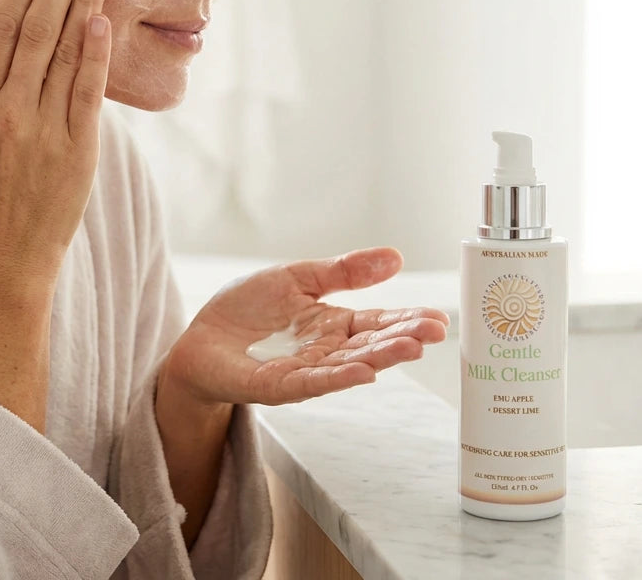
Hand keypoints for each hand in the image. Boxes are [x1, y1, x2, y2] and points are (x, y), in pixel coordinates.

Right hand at [0, 0, 110, 277]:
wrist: (5, 260)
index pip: (1, 31)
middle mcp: (8, 112)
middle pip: (37, 31)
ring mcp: (45, 131)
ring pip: (66, 53)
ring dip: (84, 3)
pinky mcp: (78, 151)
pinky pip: (89, 93)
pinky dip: (96, 54)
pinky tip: (102, 19)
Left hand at [161, 247, 448, 406]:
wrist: (201, 338)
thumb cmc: (249, 309)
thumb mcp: (299, 277)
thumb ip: (344, 271)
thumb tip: (395, 256)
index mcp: (334, 324)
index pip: (378, 322)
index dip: (407, 320)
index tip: (440, 318)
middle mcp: (327, 351)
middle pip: (371, 345)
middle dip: (404, 338)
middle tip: (435, 331)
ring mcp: (306, 370)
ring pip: (350, 365)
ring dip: (381, 358)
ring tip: (411, 348)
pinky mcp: (279, 385)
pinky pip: (313, 382)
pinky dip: (339, 378)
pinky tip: (364, 373)